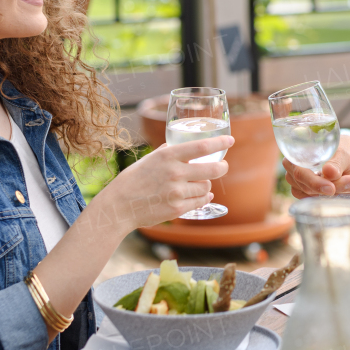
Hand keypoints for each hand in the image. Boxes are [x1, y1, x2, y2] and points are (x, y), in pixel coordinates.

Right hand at [93, 135, 231, 230]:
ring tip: (196, 183)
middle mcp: (174, 173)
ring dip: (205, 184)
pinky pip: (200, 202)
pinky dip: (203, 198)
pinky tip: (202, 195)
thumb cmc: (133, 180)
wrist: (119, 206)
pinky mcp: (177, 209)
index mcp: (168, 157)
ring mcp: (176, 193)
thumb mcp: (149, 160)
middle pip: (212, 169)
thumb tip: (181, 147)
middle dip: (222, 167)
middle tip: (223, 166)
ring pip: (206, 187)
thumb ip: (167, 153)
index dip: (220, 143)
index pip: (201, 147)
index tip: (230, 140)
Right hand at [284, 131, 349, 197]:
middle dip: (334, 186)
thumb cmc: (344, 150)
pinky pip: (321, 202)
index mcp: (296, 156)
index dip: (315, 183)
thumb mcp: (344, 152)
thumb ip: (336, 163)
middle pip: (309, 188)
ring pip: (316, 196)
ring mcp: (300, 186)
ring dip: (339, 191)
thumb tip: (328, 172)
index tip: (331, 188)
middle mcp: (294, 172)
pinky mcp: (310, 196)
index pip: (300, 174)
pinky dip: (338, 197)